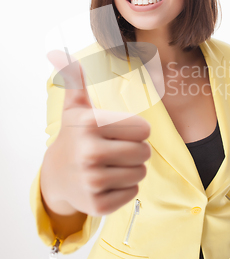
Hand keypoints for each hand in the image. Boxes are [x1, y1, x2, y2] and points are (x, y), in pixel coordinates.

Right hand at [40, 50, 150, 216]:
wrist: (57, 176)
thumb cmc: (75, 137)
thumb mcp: (75, 108)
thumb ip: (76, 80)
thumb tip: (62, 53)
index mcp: (90, 126)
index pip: (143, 130)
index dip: (136, 131)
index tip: (119, 133)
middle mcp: (90, 154)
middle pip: (144, 152)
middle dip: (135, 151)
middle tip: (116, 151)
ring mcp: (93, 182)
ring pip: (141, 173)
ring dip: (131, 169)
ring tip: (111, 166)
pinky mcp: (98, 205)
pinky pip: (133, 193)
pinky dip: (125, 188)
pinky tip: (107, 183)